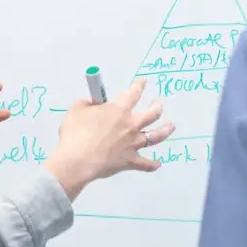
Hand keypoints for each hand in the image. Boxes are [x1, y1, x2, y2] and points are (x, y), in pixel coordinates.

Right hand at [44, 78, 173, 198]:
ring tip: (171, 126)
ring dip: (165, 131)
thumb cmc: (75, 133)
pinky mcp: (129, 161)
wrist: (77, 159)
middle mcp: (130, 125)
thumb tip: (91, 104)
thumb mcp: (76, 110)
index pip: (133, 93)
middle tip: (158, 104)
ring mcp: (132, 144)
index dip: (139, 86)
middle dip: (157, 107)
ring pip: (155, 137)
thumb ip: (86, 104)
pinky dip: (152, 165)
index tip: (143, 82)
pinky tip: (158, 164)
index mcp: (118, 110)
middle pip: (151, 114)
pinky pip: (145, 164)